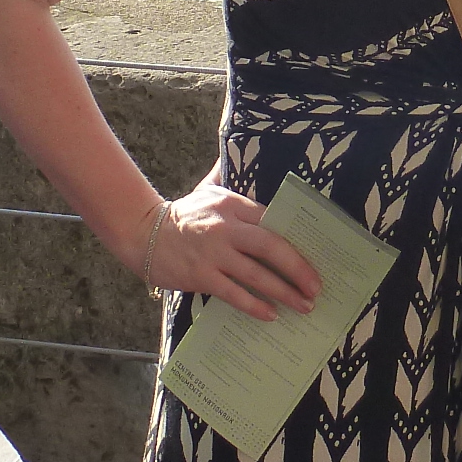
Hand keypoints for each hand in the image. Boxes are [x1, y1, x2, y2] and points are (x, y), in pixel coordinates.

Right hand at [135, 182, 321, 319]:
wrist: (144, 233)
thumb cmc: (184, 214)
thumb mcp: (208, 189)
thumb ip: (228, 175)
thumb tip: (243, 147)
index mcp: (233, 205)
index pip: (273, 220)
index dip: (297, 239)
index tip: (316, 255)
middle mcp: (226, 228)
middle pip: (272, 247)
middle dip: (299, 269)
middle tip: (317, 287)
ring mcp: (214, 254)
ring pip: (257, 275)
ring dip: (284, 292)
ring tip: (304, 305)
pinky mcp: (201, 276)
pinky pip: (234, 294)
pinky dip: (255, 306)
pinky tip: (271, 315)